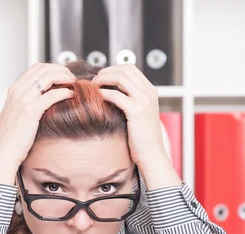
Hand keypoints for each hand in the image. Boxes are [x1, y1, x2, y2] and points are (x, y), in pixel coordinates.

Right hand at [0, 63, 74, 184]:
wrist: (4, 151)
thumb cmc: (11, 137)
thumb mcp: (14, 113)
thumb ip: (24, 102)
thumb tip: (39, 99)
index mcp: (14, 89)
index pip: (36, 68)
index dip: (53, 68)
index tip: (63, 75)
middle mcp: (18, 90)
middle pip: (44, 68)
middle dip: (61, 70)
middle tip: (71, 78)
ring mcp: (23, 99)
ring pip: (48, 77)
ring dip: (64, 77)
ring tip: (73, 84)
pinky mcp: (31, 110)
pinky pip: (51, 95)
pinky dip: (63, 92)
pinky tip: (70, 95)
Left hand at [92, 64, 180, 188]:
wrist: (152, 154)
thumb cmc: (141, 138)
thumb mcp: (137, 113)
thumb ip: (129, 99)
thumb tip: (109, 90)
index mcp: (150, 90)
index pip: (129, 68)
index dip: (112, 69)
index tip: (100, 78)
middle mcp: (149, 92)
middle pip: (124, 69)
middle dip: (105, 72)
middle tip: (92, 82)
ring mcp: (144, 100)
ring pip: (120, 78)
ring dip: (103, 80)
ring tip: (92, 88)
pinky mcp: (136, 111)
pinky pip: (116, 95)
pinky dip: (103, 93)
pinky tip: (96, 98)